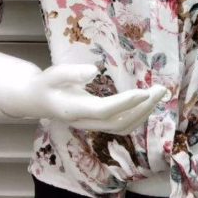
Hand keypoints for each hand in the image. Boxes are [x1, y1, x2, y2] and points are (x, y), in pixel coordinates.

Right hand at [0, 63, 168, 132]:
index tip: (145, 92)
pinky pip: (123, 126)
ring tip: (160, 95)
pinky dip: (139, 116)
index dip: (125, 103)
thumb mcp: (52, 74)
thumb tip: (94, 71)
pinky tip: (149, 102)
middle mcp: (86, 122)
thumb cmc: (45, 85)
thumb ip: (71, 73)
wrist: (36, 101)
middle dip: (143, 107)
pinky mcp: (99, 124)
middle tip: (162, 89)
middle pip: (119, 121)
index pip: (104, 110)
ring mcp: (93, 126)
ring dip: (145, 113)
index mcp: (74, 110)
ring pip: (124, 127)